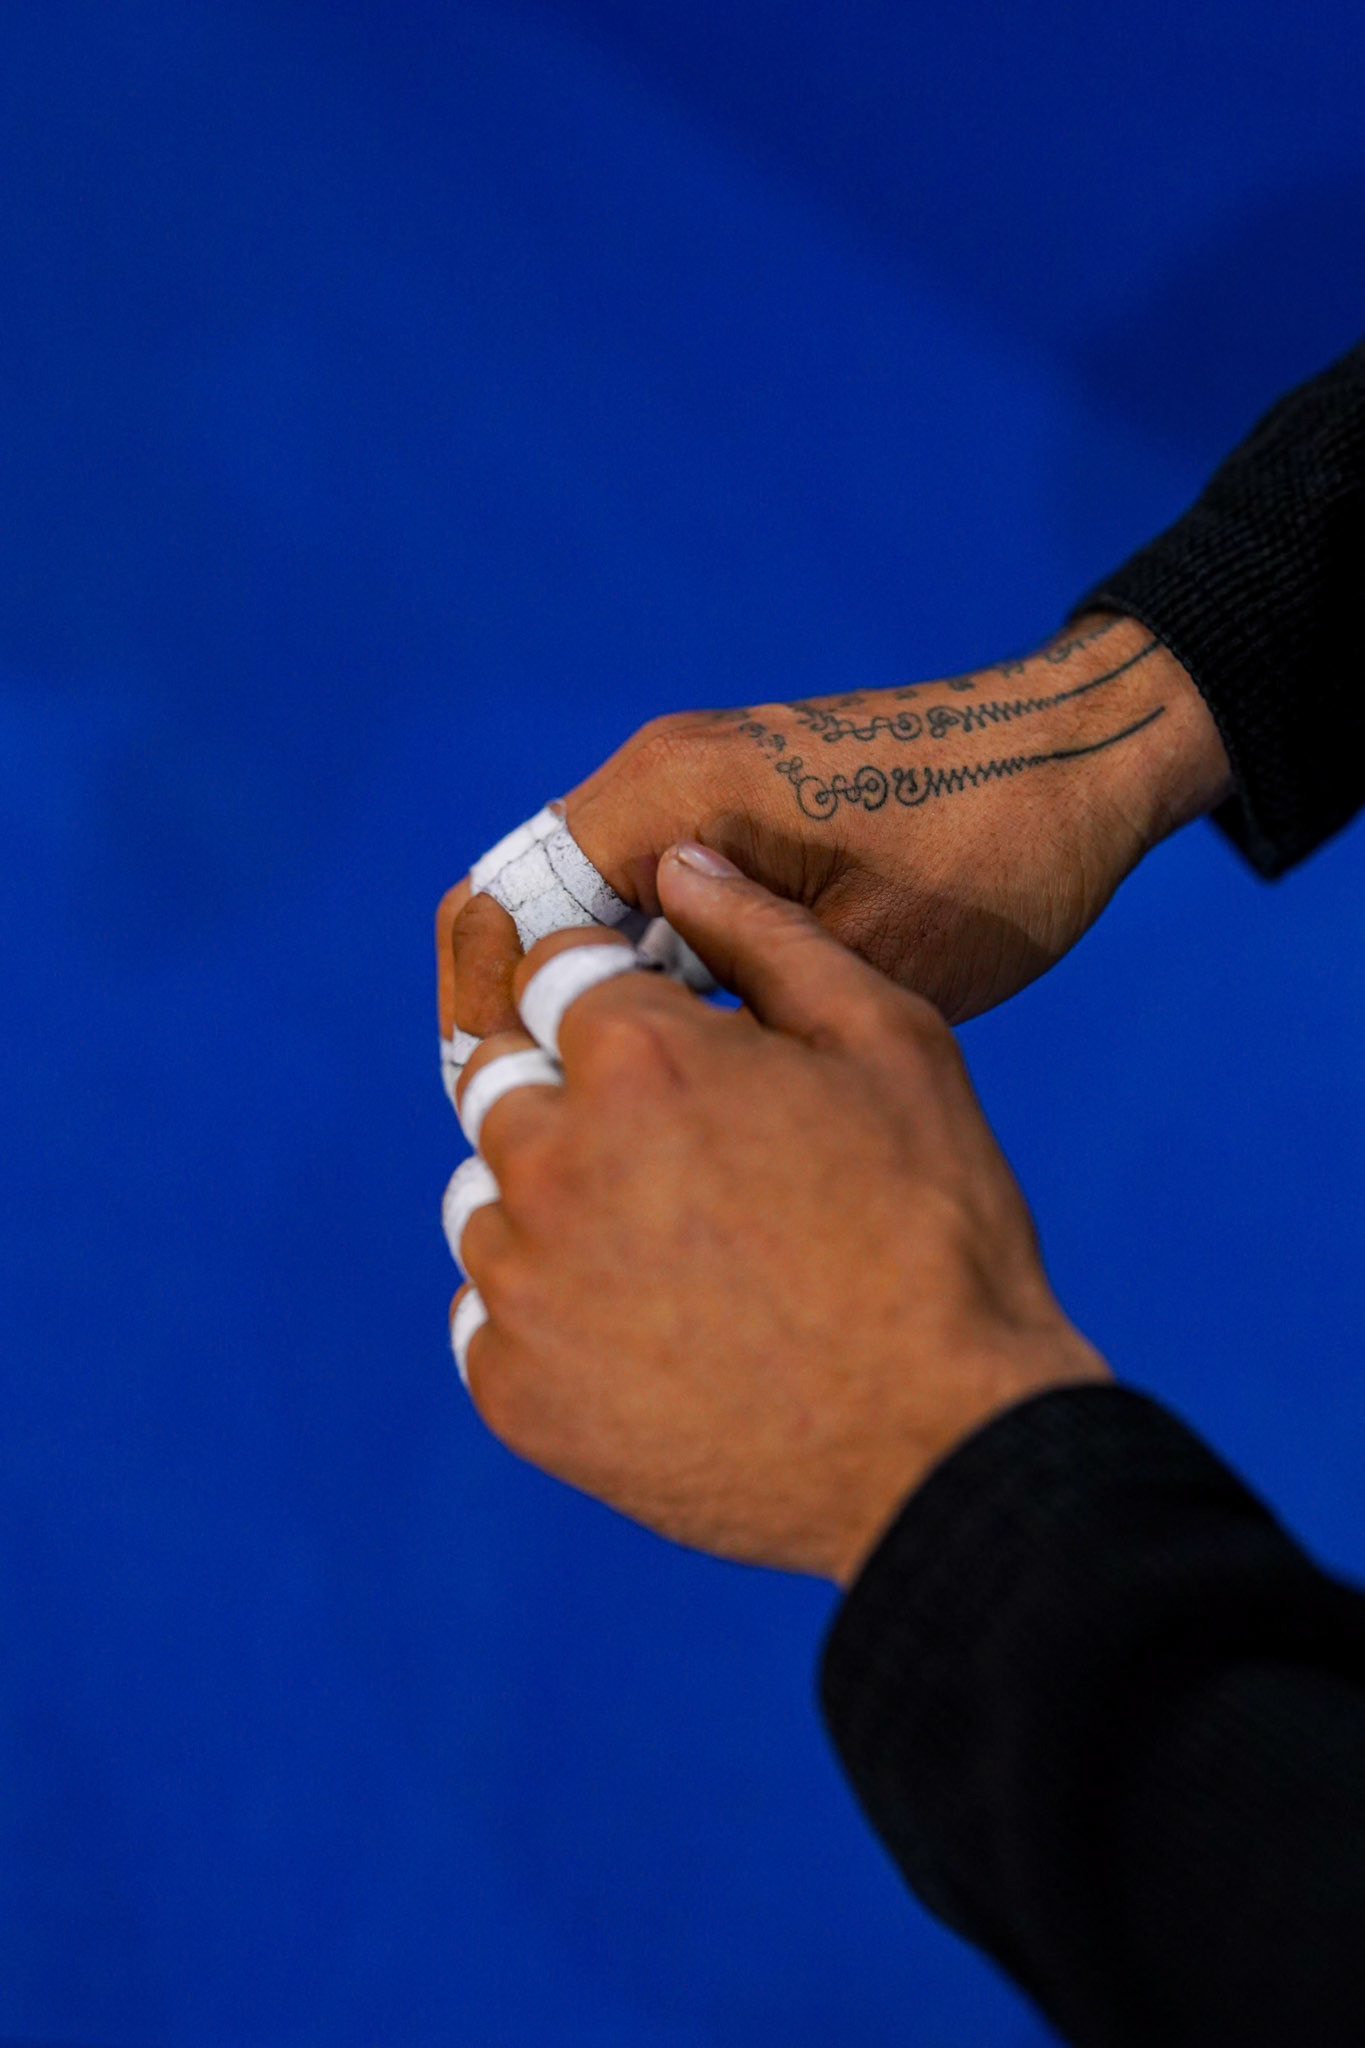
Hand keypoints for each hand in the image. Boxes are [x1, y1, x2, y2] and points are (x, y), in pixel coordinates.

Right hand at [437, 615, 1231, 1037]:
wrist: (1082, 766)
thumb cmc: (992, 865)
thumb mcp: (856, 963)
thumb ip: (720, 1000)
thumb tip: (612, 1063)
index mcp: (670, 796)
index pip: (506, 909)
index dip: (487, 1019)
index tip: (517, 1113)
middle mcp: (661, 775)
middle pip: (521, 904)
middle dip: (520, 1015)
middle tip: (552, 1125)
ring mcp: (696, 785)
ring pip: (579, 905)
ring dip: (579, 996)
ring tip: (602, 1106)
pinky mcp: (737, 809)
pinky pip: (642, 895)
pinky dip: (636, 970)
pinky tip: (673, 1054)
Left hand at [450, 848, 1108, 1585]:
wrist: (943, 1445)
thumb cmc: (936, 1229)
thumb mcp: (891, 1043)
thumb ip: (768, 936)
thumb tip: (681, 861)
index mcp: (638, 1060)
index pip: (553, 971)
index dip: (610, 992)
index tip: (663, 1040)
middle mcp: (553, 1163)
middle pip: (500, 1079)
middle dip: (568, 1088)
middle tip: (672, 1148)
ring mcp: (525, 1286)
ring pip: (483, 1197)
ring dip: (550, 1201)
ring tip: (665, 1248)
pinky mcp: (514, 1391)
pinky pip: (486, 1314)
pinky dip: (546, 1312)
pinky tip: (642, 1329)